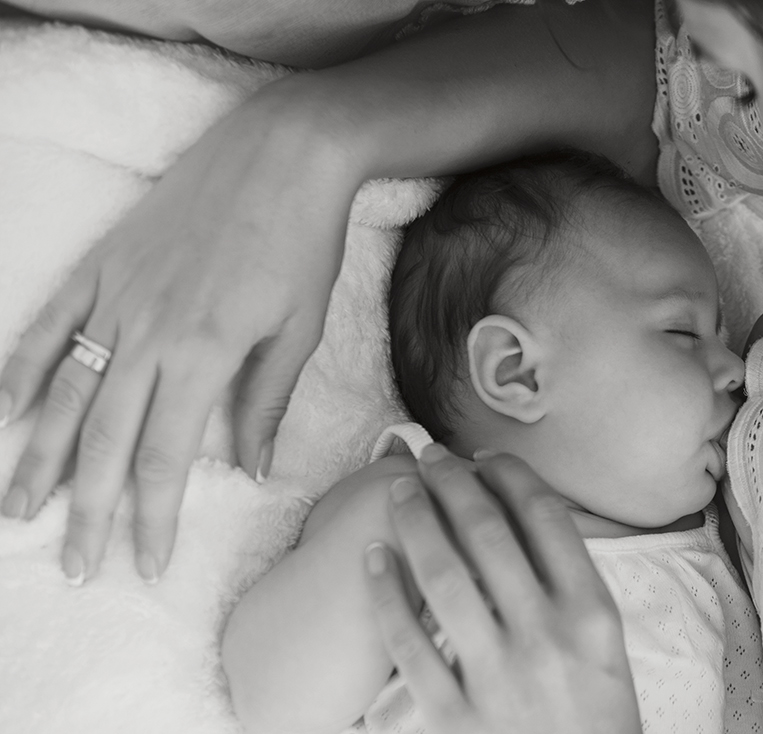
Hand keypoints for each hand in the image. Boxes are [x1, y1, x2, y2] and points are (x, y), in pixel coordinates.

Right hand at [0, 86, 362, 583]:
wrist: (282, 153)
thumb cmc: (302, 244)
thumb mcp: (298, 330)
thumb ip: (264, 402)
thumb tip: (251, 470)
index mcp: (203, 355)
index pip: (162, 456)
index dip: (151, 517)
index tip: (146, 565)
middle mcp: (148, 332)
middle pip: (102, 438)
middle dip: (86, 509)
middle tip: (75, 565)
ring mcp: (116, 296)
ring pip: (63, 390)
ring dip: (38, 455)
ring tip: (19, 509)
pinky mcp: (101, 264)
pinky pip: (50, 324)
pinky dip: (22, 368)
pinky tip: (6, 412)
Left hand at [365, 446, 640, 733]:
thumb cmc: (596, 725)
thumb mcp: (606, 654)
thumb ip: (572, 595)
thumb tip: (523, 526)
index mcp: (593, 616)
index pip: (546, 520)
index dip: (510, 476)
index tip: (486, 458)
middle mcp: (546, 636)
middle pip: (490, 534)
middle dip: (454, 483)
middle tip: (430, 457)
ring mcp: (497, 676)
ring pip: (445, 577)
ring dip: (417, 522)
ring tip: (401, 492)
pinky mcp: (453, 716)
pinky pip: (409, 643)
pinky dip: (387, 594)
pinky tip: (374, 560)